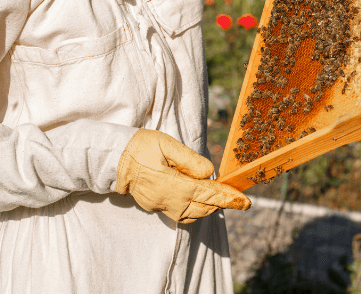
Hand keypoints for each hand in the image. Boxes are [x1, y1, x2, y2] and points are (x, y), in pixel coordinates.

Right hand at [114, 129, 250, 223]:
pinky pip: (180, 214)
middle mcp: (170, 200)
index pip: (209, 194)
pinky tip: (198, 199)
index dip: (229, 198)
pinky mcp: (155, 206)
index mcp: (175, 185)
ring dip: (208, 207)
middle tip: (237, 198)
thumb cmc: (141, 147)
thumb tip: (209, 172)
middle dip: (222, 203)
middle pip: (204, 208)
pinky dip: (194, 209)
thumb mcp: (167, 145)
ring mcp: (161, 206)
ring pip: (192, 215)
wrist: (114, 159)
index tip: (246, 202)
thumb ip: (190, 159)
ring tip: (220, 198)